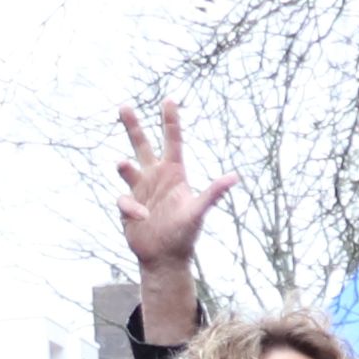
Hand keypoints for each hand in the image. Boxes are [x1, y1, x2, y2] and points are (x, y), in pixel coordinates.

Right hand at [112, 99, 235, 283]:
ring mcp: (140, 190)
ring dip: (124, 165)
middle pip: (142, 145)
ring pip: (127, 167)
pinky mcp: (128, 206)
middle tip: (123, 106)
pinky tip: (140, 217)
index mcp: (174, 173)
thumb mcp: (198, 212)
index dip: (170, 120)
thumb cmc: (185, 234)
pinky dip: (130, 207)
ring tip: (122, 164)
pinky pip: (123, 200)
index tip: (169, 99)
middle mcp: (155, 177)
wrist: (165, 259)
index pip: (172, 141)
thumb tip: (235, 177)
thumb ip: (213, 193)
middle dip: (133, 126)